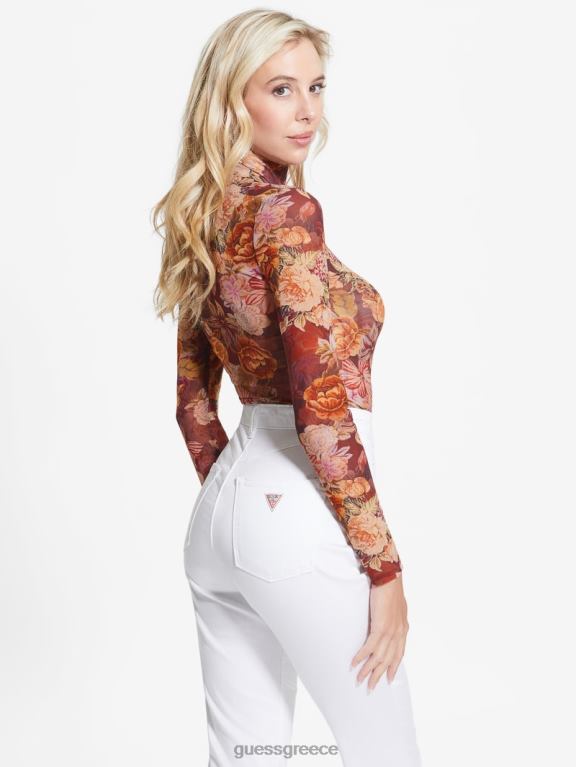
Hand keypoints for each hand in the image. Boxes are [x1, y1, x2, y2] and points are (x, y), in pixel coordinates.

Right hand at [350, 574, 408, 691]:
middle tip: (370, 687)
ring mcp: (390, 632)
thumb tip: (390, 621)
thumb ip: (395, 618)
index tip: (389, 679)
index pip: (399, 653)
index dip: (394, 667)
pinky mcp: (381, 627)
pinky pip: (370, 647)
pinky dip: (362, 656)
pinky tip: (355, 663)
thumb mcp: (397, 607)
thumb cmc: (392, 588)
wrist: (389, 578)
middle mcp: (398, 633)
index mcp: (403, 629)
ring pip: (379, 657)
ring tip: (359, 679)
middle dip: (379, 675)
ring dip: (368, 670)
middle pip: (388, 660)